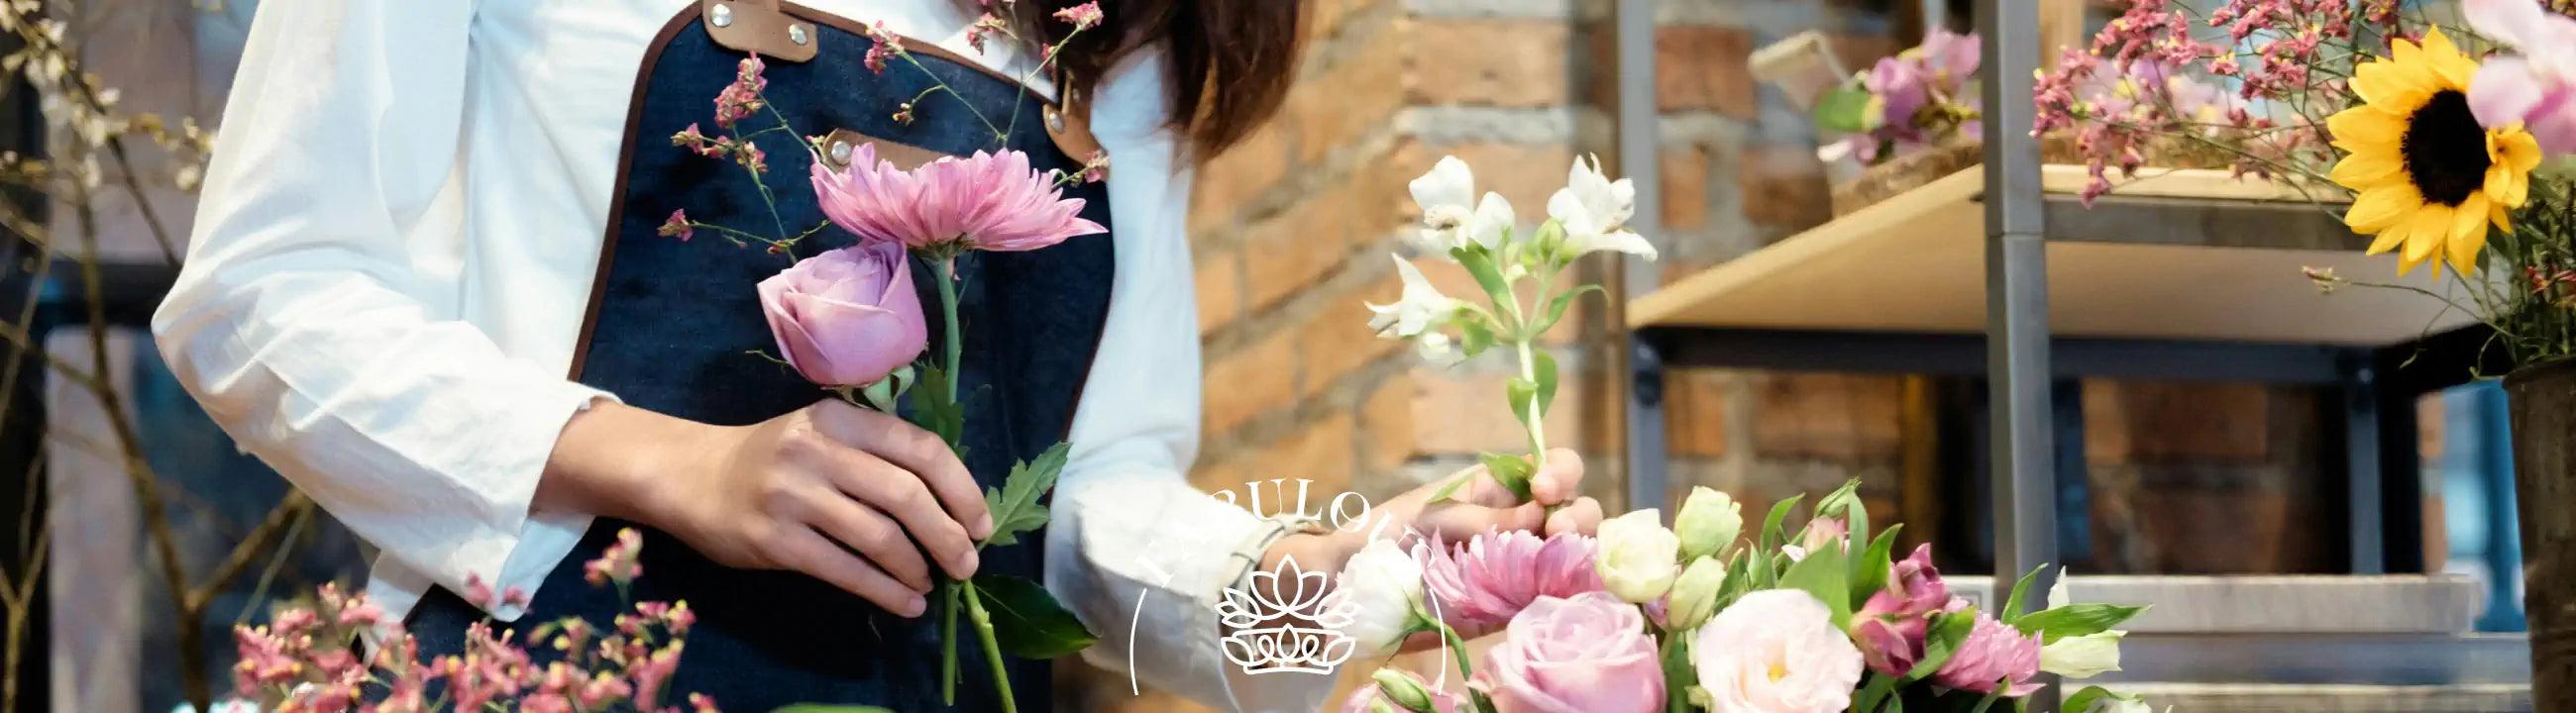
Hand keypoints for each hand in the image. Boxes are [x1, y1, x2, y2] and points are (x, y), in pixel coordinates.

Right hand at [542, 400, 990, 617]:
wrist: (691, 477)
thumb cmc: (774, 457)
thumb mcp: (823, 433)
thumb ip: (878, 455)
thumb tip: (952, 506)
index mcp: (839, 417)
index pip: (920, 448)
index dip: (961, 489)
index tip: (982, 524)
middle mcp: (817, 450)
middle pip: (906, 495)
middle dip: (948, 535)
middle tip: (968, 564)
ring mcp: (793, 496)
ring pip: (879, 537)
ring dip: (917, 567)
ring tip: (932, 583)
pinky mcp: (774, 541)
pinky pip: (845, 570)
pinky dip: (885, 591)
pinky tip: (905, 602)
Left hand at [1257, 448, 1603, 646]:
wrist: (1344, 591)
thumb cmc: (1376, 537)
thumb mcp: (1423, 516)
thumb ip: (1475, 518)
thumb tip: (1531, 519)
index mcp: (1495, 487)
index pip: (1551, 468)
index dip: (1560, 473)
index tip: (1544, 488)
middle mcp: (1515, 523)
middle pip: (1574, 511)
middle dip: (1577, 516)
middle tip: (1554, 531)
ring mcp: (1516, 566)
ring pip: (1571, 556)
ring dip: (1580, 557)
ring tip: (1559, 563)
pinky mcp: (1508, 607)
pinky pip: (1550, 598)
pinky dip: (1567, 596)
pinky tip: (1564, 596)